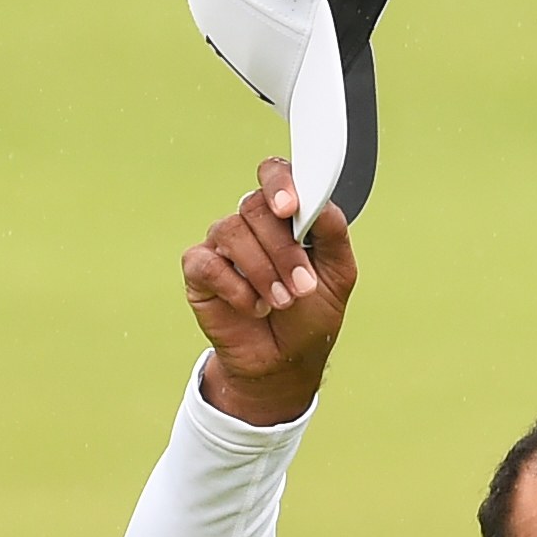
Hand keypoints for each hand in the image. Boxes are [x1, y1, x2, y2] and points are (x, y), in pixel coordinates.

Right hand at [180, 157, 358, 425]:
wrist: (284, 362)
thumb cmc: (310, 315)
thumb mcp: (337, 275)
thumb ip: (333, 233)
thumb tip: (320, 203)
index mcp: (285, 216)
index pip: (275, 175)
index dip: (279, 183)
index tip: (290, 209)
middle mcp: (251, 224)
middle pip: (255, 207)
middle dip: (283, 250)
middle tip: (301, 287)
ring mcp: (222, 245)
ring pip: (232, 232)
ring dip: (263, 271)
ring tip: (281, 302)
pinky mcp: (199, 271)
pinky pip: (208, 263)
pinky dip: (235, 288)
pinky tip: (253, 307)